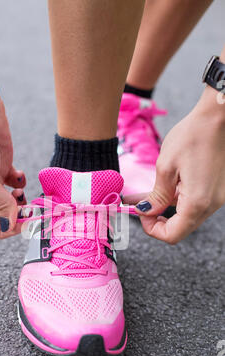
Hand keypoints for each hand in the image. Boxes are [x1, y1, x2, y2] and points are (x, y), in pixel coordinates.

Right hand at [0, 98, 25, 237]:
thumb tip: (13, 221)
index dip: (14, 227)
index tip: (29, 219)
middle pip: (10, 216)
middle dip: (23, 214)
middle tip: (34, 207)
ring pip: (16, 202)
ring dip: (25, 201)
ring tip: (23, 191)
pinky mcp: (7, 167)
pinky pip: (19, 184)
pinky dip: (23, 183)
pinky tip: (21, 175)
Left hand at [125, 87, 224, 243]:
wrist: (218, 117)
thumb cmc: (192, 136)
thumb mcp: (166, 167)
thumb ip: (157, 196)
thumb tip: (146, 212)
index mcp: (198, 202)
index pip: (173, 235)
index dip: (153, 229)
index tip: (141, 213)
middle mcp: (212, 205)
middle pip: (181, 228)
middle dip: (158, 220)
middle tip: (141, 206)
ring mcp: (218, 197)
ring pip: (188, 216)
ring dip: (167, 209)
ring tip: (146, 195)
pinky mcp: (218, 189)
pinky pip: (196, 202)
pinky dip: (178, 199)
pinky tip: (165, 187)